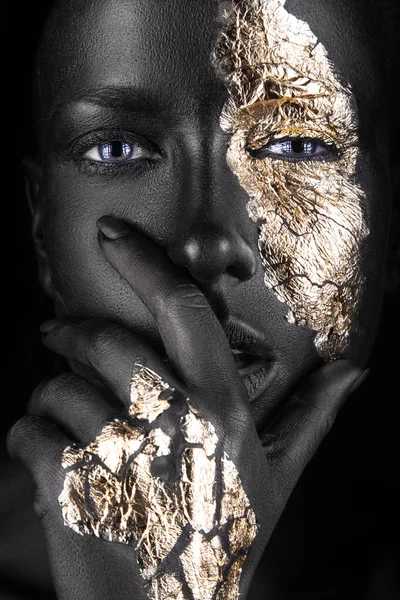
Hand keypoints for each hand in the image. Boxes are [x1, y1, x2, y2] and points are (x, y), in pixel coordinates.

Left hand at [7, 217, 366, 599]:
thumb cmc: (223, 539)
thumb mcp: (277, 477)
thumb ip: (312, 417)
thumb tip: (353, 371)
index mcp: (223, 408)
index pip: (184, 310)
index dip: (144, 262)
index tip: (111, 233)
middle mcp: (175, 421)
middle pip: (104, 340)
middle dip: (70, 331)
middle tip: (58, 334)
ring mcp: (119, 453)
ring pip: (56, 387)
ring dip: (50, 396)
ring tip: (66, 420)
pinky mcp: (69, 487)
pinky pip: (26, 430)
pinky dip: (26, 435)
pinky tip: (49, 459)